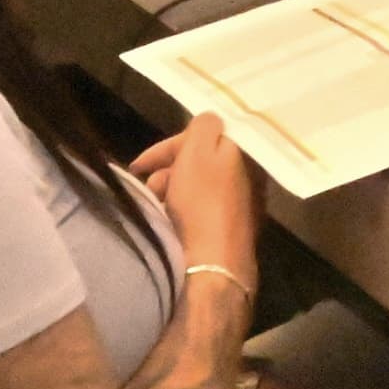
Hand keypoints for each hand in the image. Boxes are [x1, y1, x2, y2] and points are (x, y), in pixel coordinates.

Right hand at [138, 112, 257, 306]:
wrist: (211, 266)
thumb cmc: (202, 202)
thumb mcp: (200, 152)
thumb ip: (204, 126)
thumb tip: (207, 123)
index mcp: (248, 157)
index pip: (205, 139)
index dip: (168, 147)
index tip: (137, 165)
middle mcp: (250, 179)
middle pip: (200, 164)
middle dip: (167, 171)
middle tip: (148, 187)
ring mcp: (242, 208)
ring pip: (197, 189)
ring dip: (170, 191)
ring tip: (154, 206)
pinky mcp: (230, 234)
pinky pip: (199, 211)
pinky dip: (179, 211)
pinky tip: (164, 222)